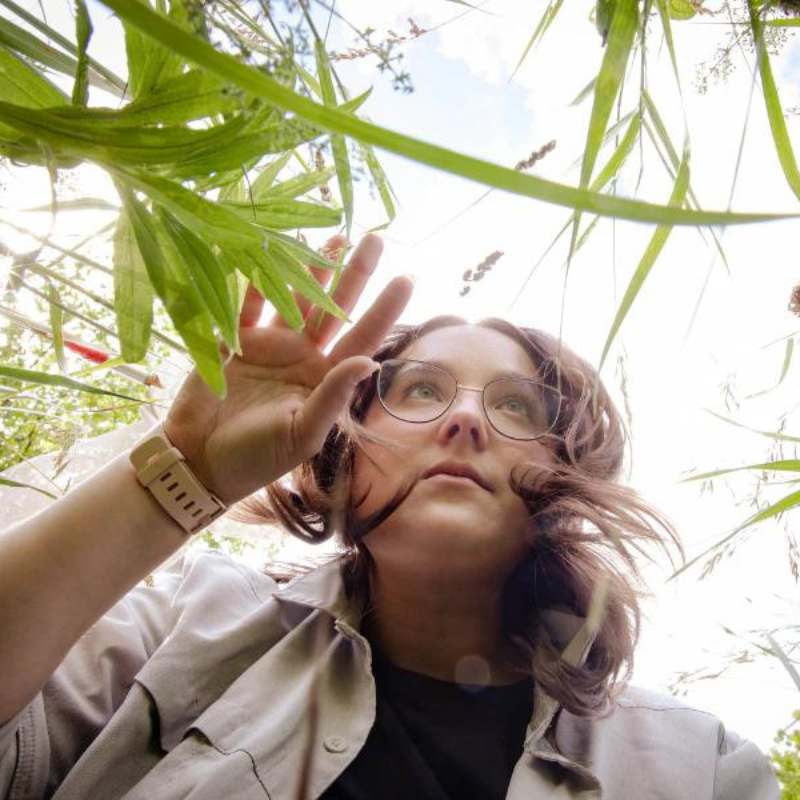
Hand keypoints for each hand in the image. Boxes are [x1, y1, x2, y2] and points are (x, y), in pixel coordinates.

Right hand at [161, 235, 412, 505]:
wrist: (199, 463)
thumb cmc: (256, 458)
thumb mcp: (302, 434)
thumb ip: (333, 398)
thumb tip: (370, 362)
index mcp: (324, 379)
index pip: (362, 338)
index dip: (384, 310)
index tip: (407, 278)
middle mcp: (302, 356)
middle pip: (334, 309)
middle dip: (354, 275)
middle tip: (375, 239)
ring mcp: (269, 345)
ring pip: (295, 297)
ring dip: (312, 268)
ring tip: (334, 235)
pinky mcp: (234, 340)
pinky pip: (248, 304)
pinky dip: (256, 279)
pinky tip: (269, 248)